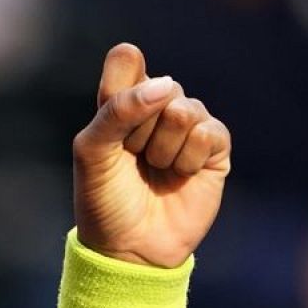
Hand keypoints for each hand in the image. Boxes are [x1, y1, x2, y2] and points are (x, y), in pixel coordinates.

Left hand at [71, 43, 231, 266]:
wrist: (129, 246)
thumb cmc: (103, 198)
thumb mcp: (92, 152)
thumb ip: (117, 110)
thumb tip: (166, 84)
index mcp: (119, 104)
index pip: (126, 60)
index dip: (125, 75)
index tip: (114, 98)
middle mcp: (155, 109)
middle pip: (161, 86)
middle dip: (141, 128)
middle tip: (131, 157)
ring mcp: (187, 128)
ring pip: (186, 109)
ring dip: (164, 147)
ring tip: (155, 170)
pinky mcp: (215, 150)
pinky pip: (210, 131)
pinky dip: (189, 157)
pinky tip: (180, 175)